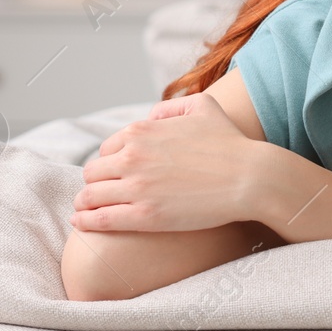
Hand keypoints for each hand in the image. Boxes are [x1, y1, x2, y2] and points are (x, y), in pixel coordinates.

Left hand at [71, 94, 262, 232]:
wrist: (250, 178)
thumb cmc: (231, 143)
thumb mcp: (203, 106)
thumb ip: (171, 107)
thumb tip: (150, 115)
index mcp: (142, 131)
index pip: (107, 148)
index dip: (111, 162)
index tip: (116, 174)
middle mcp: (132, 156)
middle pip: (93, 172)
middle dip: (97, 181)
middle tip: (102, 193)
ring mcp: (136, 187)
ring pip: (90, 196)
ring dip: (85, 203)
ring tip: (86, 211)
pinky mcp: (143, 216)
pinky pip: (100, 219)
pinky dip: (86, 221)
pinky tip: (81, 223)